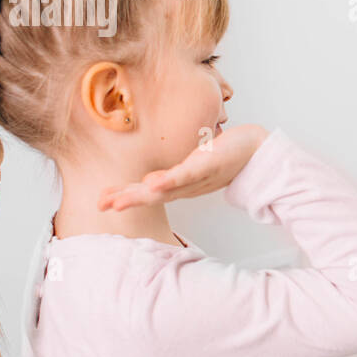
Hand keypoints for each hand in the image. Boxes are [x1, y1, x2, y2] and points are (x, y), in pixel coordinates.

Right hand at [97, 124, 269, 210]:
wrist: (256, 151)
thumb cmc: (224, 157)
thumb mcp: (192, 168)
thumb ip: (170, 177)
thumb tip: (147, 182)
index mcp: (179, 186)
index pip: (147, 192)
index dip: (123, 196)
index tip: (101, 201)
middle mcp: (185, 186)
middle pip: (151, 195)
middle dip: (125, 200)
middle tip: (102, 205)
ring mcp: (196, 178)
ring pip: (164, 189)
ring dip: (141, 195)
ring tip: (119, 200)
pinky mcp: (207, 166)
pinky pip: (186, 174)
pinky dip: (170, 180)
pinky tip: (153, 183)